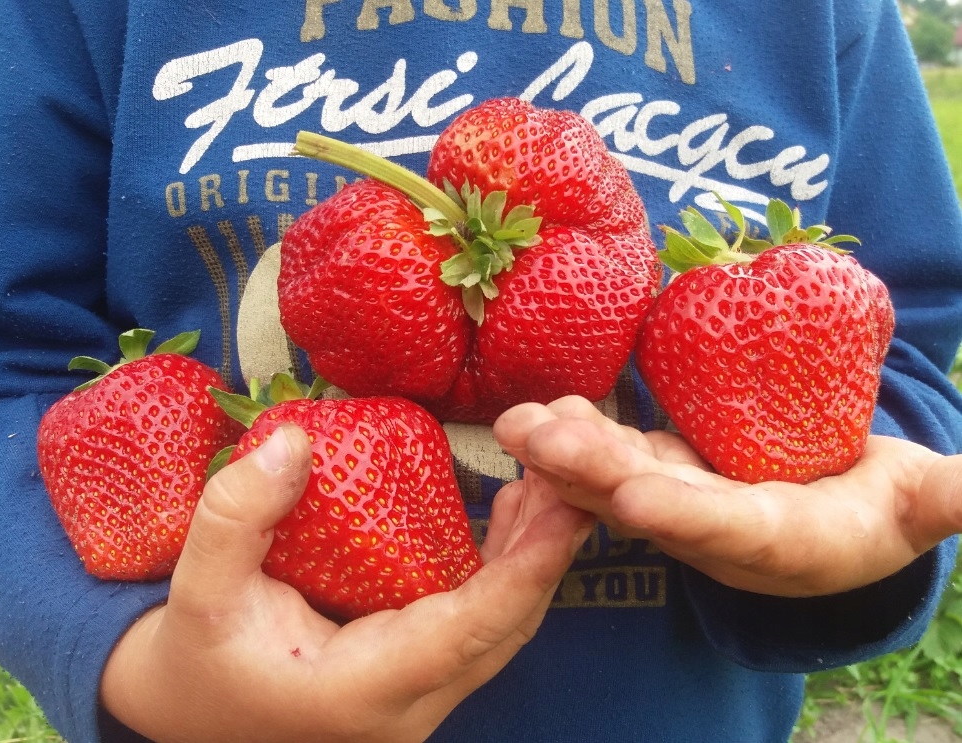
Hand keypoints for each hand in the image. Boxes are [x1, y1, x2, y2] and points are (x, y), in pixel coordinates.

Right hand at [101, 425, 592, 742]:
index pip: (471, 631)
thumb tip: (295, 440)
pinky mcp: (417, 677)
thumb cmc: (196, 658)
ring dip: (534, 561)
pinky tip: (510, 516)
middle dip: (548, 554)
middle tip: (574, 473)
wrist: (190, 711)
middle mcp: (409, 707)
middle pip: (506, 630)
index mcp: (365, 692)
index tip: (567, 506)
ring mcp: (419, 698)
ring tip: (552, 483)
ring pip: (500, 631)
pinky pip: (478, 625)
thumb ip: (236, 514)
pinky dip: (505, 572)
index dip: (528, 568)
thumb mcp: (197, 589)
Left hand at [494, 396, 956, 598]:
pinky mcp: (664, 469)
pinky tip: (539, 411)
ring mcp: (681, 500)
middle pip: (648, 501)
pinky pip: (612, 453)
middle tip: (534, 442)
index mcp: (780, 540)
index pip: (728, 529)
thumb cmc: (878, 510)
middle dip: (590, 472)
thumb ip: (947, 497)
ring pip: (615, 476)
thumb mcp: (917, 504)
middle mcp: (715, 529)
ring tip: (517, 424)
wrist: (828, 517)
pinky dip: (575, 435)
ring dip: (564, 452)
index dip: (684, 514)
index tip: (635, 496)